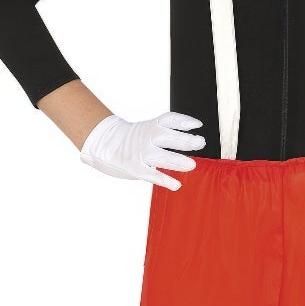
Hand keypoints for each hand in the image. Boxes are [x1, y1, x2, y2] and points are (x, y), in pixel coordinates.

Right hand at [79, 110, 205, 191]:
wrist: (103, 143)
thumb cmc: (132, 139)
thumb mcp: (147, 129)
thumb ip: (166, 134)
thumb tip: (191, 141)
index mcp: (152, 126)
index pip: (170, 120)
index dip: (184, 121)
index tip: (197, 125)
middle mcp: (147, 137)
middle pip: (169, 137)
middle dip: (185, 140)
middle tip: (200, 142)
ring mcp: (141, 152)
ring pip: (161, 156)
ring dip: (177, 160)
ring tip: (191, 165)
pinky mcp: (134, 168)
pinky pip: (150, 174)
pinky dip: (164, 180)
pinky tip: (176, 185)